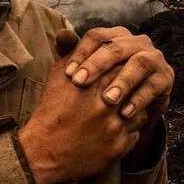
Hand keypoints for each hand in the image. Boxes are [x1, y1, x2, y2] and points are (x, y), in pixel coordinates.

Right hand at [19, 41, 139, 183]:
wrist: (43, 151)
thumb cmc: (51, 111)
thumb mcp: (57, 77)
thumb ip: (70, 53)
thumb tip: (70, 32)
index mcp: (93, 83)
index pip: (121, 67)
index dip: (122, 69)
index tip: (121, 71)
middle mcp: (106, 104)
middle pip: (133, 87)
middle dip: (132, 87)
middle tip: (127, 89)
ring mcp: (114, 126)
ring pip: (139, 111)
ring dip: (134, 109)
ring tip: (123, 110)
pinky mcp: (118, 147)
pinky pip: (136, 134)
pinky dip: (130, 131)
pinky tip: (117, 129)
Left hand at [63, 27, 172, 131]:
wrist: (134, 104)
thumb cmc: (106, 82)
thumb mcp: (88, 68)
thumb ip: (73, 51)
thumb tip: (62, 34)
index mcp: (116, 36)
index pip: (97, 36)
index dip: (81, 53)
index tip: (68, 74)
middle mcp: (137, 42)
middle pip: (116, 47)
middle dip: (97, 65)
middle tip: (80, 84)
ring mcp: (154, 58)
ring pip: (139, 63)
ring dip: (122, 81)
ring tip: (108, 99)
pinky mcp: (166, 77)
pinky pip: (153, 86)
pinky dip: (138, 100)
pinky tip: (125, 113)